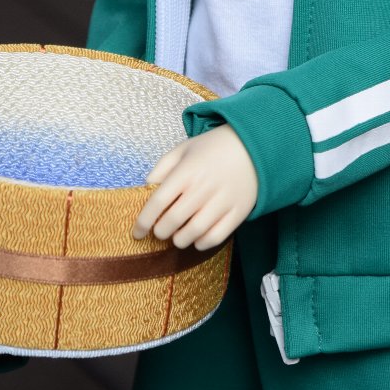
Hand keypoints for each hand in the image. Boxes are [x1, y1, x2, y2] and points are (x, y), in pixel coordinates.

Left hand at [132, 125, 257, 250]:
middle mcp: (203, 187)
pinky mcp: (238, 212)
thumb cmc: (213, 148)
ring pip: (193, 233)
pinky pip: (216, 237)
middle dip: (160, 232)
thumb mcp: (183, 149)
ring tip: (177, 235)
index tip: (137, 232)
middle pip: (173, 221)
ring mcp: (222, 201)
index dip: (143, 221)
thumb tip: (146, 189)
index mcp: (187, 171)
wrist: (253, 146)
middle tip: (160, 231)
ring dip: (179, 240)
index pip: (158, 202)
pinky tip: (196, 238)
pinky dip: (201, 243)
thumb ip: (161, 168)